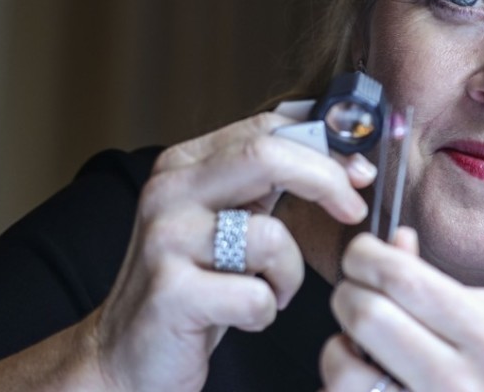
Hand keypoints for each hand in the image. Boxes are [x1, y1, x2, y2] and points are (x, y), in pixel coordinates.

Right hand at [88, 112, 375, 390]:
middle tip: (353, 210)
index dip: (324, 142)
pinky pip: (256, 294)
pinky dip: (266, 309)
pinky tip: (245, 315)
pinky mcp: (171, 292)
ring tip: (269, 289)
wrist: (125, 356)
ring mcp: (166, 239)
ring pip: (270, 235)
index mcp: (186, 163)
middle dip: (326, 180)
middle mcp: (170, 190)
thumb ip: (269, 180)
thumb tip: (343, 149)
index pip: (266, 128)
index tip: (359, 169)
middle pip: (266, 156)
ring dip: (289, 272)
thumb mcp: (228, 219)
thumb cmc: (193, 284)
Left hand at [321, 230, 483, 391]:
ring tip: (361, 347)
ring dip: (340, 349)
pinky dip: (346, 387)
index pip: (402, 278)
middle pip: (366, 315)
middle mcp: (456, 381)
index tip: (361, 255)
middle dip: (348, 294)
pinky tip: (370, 381)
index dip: (365, 257)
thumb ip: (439, 284)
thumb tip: (394, 241)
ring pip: (343, 371)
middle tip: (356, 294)